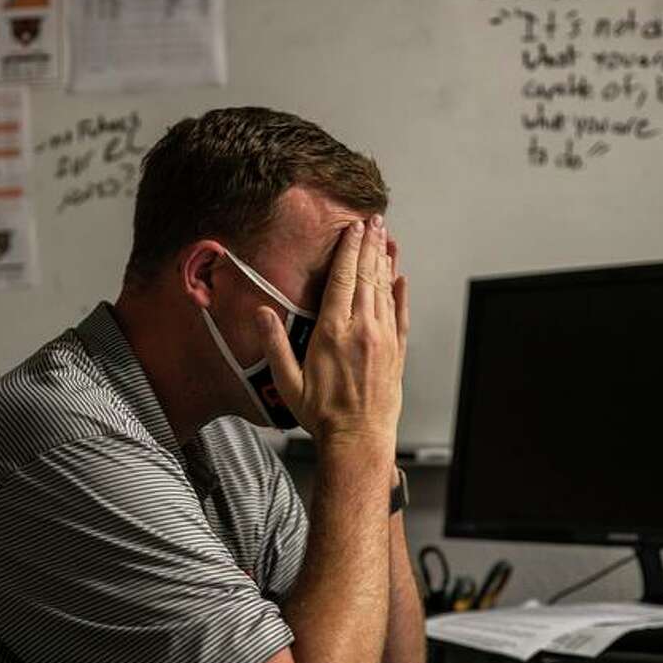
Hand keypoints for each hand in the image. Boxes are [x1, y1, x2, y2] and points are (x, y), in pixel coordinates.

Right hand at [257, 215, 408, 449]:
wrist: (358, 440)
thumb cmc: (322, 415)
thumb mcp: (287, 381)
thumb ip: (274, 344)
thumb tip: (261, 313)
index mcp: (333, 332)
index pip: (343, 279)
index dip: (348, 250)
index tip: (353, 229)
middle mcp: (362, 330)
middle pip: (367, 276)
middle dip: (370, 245)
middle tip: (374, 221)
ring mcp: (383, 340)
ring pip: (386, 290)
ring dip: (385, 261)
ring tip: (386, 238)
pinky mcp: (397, 353)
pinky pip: (401, 315)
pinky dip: (402, 293)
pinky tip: (402, 278)